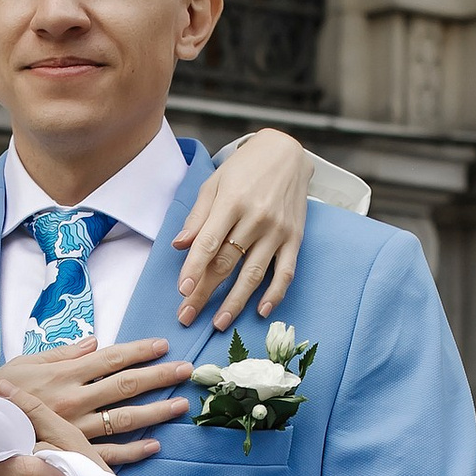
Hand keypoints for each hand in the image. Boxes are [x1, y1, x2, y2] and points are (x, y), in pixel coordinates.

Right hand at [0, 335, 188, 464]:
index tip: (163, 346)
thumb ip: (61, 353)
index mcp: (64, 374)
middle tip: (186, 370)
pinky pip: (108, 453)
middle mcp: (75, 400)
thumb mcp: (24, 364)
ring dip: (155, 412)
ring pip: (123, 418)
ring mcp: (76, 429)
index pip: (111, 358)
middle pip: (125, 385)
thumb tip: (94, 342)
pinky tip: (154, 445)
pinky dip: (133, 451)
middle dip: (159, 376)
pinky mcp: (72, 454)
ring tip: (179, 405)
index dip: (139, 351)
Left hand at [174, 127, 308, 326]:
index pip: (209, 243)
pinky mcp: (295, 238)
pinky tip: (260, 311)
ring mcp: (278, 230)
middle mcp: (256, 218)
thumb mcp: (215, 183)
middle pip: (226, 263)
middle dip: (205, 292)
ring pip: (253, 273)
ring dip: (235, 301)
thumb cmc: (245, 167)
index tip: (182, 291)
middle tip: (187, 316)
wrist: (287, 153)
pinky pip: (285, 272)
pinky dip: (274, 294)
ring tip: (218, 323)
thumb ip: (198, 216)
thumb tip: (180, 245)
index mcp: (232, 202)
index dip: (194, 269)